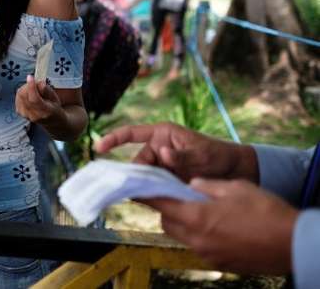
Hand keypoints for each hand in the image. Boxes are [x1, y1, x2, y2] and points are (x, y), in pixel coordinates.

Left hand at [15, 75, 60, 123]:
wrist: (51, 121)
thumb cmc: (53, 108)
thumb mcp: (55, 98)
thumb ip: (46, 90)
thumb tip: (39, 83)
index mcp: (45, 111)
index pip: (34, 99)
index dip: (31, 87)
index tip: (30, 77)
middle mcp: (33, 115)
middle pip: (24, 96)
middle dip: (28, 85)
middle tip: (35, 82)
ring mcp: (25, 114)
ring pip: (19, 95)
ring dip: (25, 88)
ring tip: (33, 89)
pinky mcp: (19, 112)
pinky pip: (17, 97)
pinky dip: (22, 92)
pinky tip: (29, 94)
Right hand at [95, 122, 257, 182]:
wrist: (235, 172)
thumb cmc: (218, 156)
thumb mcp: (202, 155)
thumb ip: (182, 156)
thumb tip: (163, 154)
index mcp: (162, 134)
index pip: (132, 133)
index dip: (114, 139)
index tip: (99, 148)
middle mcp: (158, 148)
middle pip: (138, 163)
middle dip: (137, 176)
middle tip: (138, 190)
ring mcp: (162, 164)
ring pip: (144, 177)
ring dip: (147, 187)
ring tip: (154, 197)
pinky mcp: (166, 179)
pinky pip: (154, 186)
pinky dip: (154, 193)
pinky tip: (157, 201)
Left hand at [145, 179, 296, 273]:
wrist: (293, 243)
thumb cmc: (266, 212)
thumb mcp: (234, 187)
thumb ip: (206, 186)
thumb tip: (190, 186)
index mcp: (196, 218)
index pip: (159, 205)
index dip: (145, 195)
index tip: (134, 187)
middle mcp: (197, 239)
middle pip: (167, 223)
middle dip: (167, 209)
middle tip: (177, 196)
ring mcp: (208, 254)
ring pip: (183, 236)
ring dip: (184, 223)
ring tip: (202, 210)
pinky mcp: (220, 263)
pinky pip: (200, 247)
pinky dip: (200, 235)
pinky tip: (218, 226)